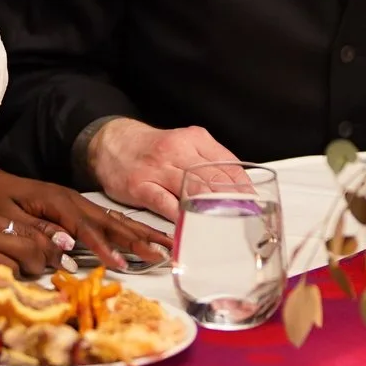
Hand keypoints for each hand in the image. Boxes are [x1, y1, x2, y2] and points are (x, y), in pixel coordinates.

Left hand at [0, 160, 172, 269]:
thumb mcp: (5, 219)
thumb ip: (35, 232)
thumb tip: (67, 247)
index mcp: (55, 201)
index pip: (85, 228)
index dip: (103, 247)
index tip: (121, 264)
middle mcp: (70, 199)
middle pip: (109, 221)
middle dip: (137, 239)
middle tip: (163, 255)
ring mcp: (74, 202)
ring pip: (113, 219)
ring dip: (140, 233)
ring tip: (166, 246)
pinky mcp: (73, 208)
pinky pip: (106, 219)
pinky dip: (127, 228)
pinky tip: (142, 236)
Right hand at [84, 118, 241, 220]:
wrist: (111, 142)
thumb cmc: (152, 149)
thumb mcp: (185, 144)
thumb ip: (209, 161)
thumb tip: (239, 186)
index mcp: (194, 139)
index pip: (228, 164)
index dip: (244, 187)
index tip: (254, 205)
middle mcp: (177, 150)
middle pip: (214, 178)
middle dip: (234, 201)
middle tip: (247, 220)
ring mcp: (158, 168)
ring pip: (193, 189)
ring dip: (213, 210)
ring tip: (227, 226)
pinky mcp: (140, 185)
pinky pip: (164, 204)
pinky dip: (180, 217)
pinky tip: (192, 227)